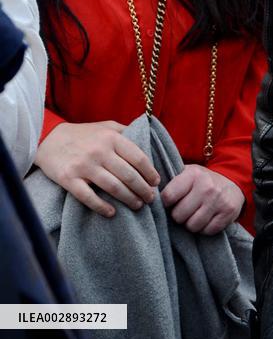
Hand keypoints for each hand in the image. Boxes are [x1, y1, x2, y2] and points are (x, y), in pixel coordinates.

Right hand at [35, 121, 159, 217]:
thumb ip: (126, 132)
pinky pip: (88, 197)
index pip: (138, 158)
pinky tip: (112, 213)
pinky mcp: (69, 179)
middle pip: (128, 175)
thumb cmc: (84, 134)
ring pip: (113, 187)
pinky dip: (101, 207)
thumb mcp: (106, 126)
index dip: (150, 172)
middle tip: (150, 199)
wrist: (49, 139)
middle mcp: (99, 151)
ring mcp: (84, 166)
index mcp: (112, 137)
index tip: (156, 182)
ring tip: (137, 205)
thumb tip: (148, 141)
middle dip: (143, 189)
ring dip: (128, 199)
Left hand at [160, 164, 243, 234]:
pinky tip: (207, 218)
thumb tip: (147, 192)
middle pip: (179, 216)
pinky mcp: (228, 213)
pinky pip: (207, 231)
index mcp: (193, 174)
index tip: (170, 202)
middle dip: (179, 216)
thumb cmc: (202, 181)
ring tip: (195, 214)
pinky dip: (205, 228)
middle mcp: (206, 186)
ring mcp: (218, 200)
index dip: (166, 203)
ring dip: (191, 224)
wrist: (232, 182)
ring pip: (192, 226)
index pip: (167, 196)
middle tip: (184, 210)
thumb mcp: (188, 174)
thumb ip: (170, 181)